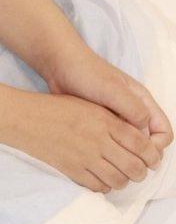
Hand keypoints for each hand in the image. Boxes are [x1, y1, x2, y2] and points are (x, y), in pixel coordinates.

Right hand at [15, 89, 163, 192]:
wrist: (24, 119)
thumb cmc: (54, 108)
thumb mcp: (86, 105)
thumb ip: (111, 120)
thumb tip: (134, 137)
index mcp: (104, 120)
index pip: (141, 144)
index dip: (152, 155)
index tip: (152, 159)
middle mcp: (98, 140)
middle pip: (134, 167)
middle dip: (141, 171)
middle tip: (139, 170)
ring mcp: (85, 158)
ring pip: (119, 180)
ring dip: (124, 180)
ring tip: (120, 174)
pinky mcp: (73, 171)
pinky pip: (99, 187)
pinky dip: (105, 186)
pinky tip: (102, 178)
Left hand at [44, 45, 172, 159]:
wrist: (60, 64)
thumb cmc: (87, 73)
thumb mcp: (113, 90)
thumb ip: (134, 110)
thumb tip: (144, 136)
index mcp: (142, 102)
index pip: (163, 132)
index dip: (156, 147)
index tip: (139, 153)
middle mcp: (133, 111)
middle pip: (148, 143)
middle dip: (140, 156)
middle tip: (121, 159)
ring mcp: (117, 118)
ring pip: (130, 145)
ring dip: (123, 155)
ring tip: (107, 157)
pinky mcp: (101, 123)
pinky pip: (112, 142)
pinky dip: (109, 150)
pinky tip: (96, 152)